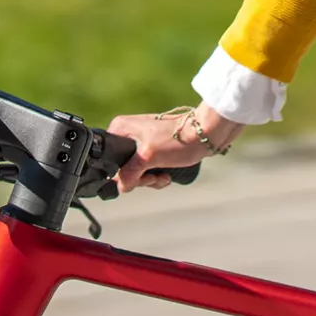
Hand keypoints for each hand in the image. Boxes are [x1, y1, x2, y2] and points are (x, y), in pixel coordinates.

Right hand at [106, 106, 241, 190]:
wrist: (205, 135)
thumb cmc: (178, 140)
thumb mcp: (148, 158)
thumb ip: (129, 173)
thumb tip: (121, 186)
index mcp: (120, 128)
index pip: (110, 159)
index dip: (124, 174)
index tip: (140, 177)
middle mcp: (128, 133)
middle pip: (124, 168)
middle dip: (141, 178)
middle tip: (154, 177)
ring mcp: (141, 141)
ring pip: (138, 171)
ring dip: (151, 179)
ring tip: (164, 176)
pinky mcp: (155, 149)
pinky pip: (149, 169)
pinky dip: (157, 176)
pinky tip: (168, 175)